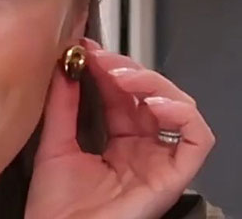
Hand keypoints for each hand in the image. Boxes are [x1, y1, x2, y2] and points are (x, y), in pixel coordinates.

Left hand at [24, 39, 214, 218]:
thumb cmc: (55, 205)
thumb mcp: (55, 143)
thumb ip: (62, 106)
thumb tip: (65, 67)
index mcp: (117, 142)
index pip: (123, 95)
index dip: (109, 69)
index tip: (86, 50)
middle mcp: (142, 149)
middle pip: (152, 96)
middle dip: (128, 70)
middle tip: (100, 59)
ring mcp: (159, 161)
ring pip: (179, 108)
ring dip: (153, 84)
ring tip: (121, 76)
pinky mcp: (173, 177)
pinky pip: (197, 139)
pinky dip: (181, 114)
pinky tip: (152, 103)